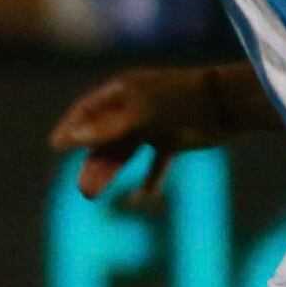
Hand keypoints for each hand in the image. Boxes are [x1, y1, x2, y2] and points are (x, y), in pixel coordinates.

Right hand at [49, 67, 230, 206]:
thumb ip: (104, 128)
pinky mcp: (174, 138)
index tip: (56, 147)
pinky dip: (149, 178)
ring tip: (93, 195)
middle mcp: (135, 106)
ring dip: (110, 172)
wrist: (229, 104)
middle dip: (92, 162)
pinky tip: (144, 195)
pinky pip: (155, 161)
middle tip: (85, 190)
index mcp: (124, 91)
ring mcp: (153, 123)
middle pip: (104, 137)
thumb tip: (66, 140)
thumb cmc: (181, 101)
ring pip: (124, 152)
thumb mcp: (139, 115)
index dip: (71, 127)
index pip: (87, 109)